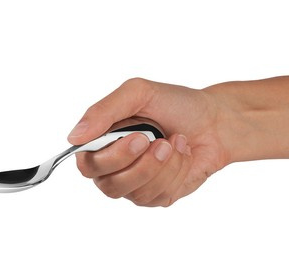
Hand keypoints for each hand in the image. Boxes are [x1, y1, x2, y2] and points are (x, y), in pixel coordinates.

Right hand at [67, 78, 229, 206]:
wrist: (214, 121)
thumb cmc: (175, 103)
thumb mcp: (138, 93)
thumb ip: (104, 111)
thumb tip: (74, 137)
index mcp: (104, 138)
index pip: (86, 163)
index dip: (109, 157)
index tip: (138, 138)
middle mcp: (115, 164)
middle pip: (108, 184)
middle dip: (140, 164)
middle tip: (159, 141)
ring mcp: (136, 182)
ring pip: (136, 191)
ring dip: (163, 165)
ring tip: (174, 142)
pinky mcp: (157, 194)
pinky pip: (159, 195)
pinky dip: (176, 171)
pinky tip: (182, 153)